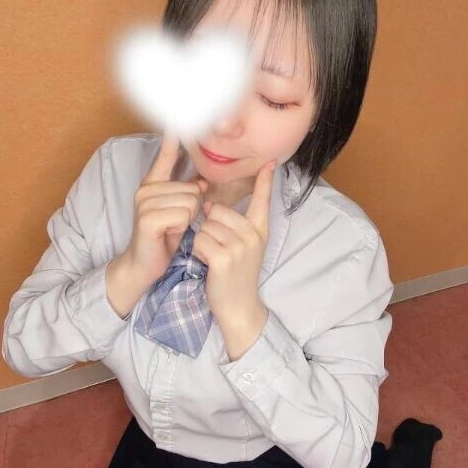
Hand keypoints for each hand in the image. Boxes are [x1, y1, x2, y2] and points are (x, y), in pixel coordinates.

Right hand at [123, 133, 207, 287]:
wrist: (143, 264)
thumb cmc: (163, 237)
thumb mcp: (178, 212)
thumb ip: (187, 194)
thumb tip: (202, 182)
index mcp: (153, 185)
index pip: (165, 156)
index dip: (172, 139)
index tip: (176, 120)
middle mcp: (146, 189)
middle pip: (192, 188)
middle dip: (192, 209)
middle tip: (175, 223)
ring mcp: (145, 202)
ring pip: (190, 201)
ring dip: (187, 219)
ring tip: (172, 228)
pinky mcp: (148, 218)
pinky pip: (183, 214)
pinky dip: (181, 227)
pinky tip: (169, 233)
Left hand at [192, 159, 277, 322]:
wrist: (238, 306)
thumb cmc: (236, 275)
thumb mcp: (244, 247)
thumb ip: (234, 225)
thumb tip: (209, 204)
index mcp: (259, 230)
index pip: (262, 199)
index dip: (265, 180)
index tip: (270, 161)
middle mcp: (253, 235)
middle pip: (217, 211)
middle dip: (209, 228)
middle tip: (217, 249)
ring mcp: (239, 247)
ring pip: (205, 226)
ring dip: (202, 241)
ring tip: (213, 258)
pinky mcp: (224, 259)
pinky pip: (199, 240)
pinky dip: (197, 252)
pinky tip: (207, 264)